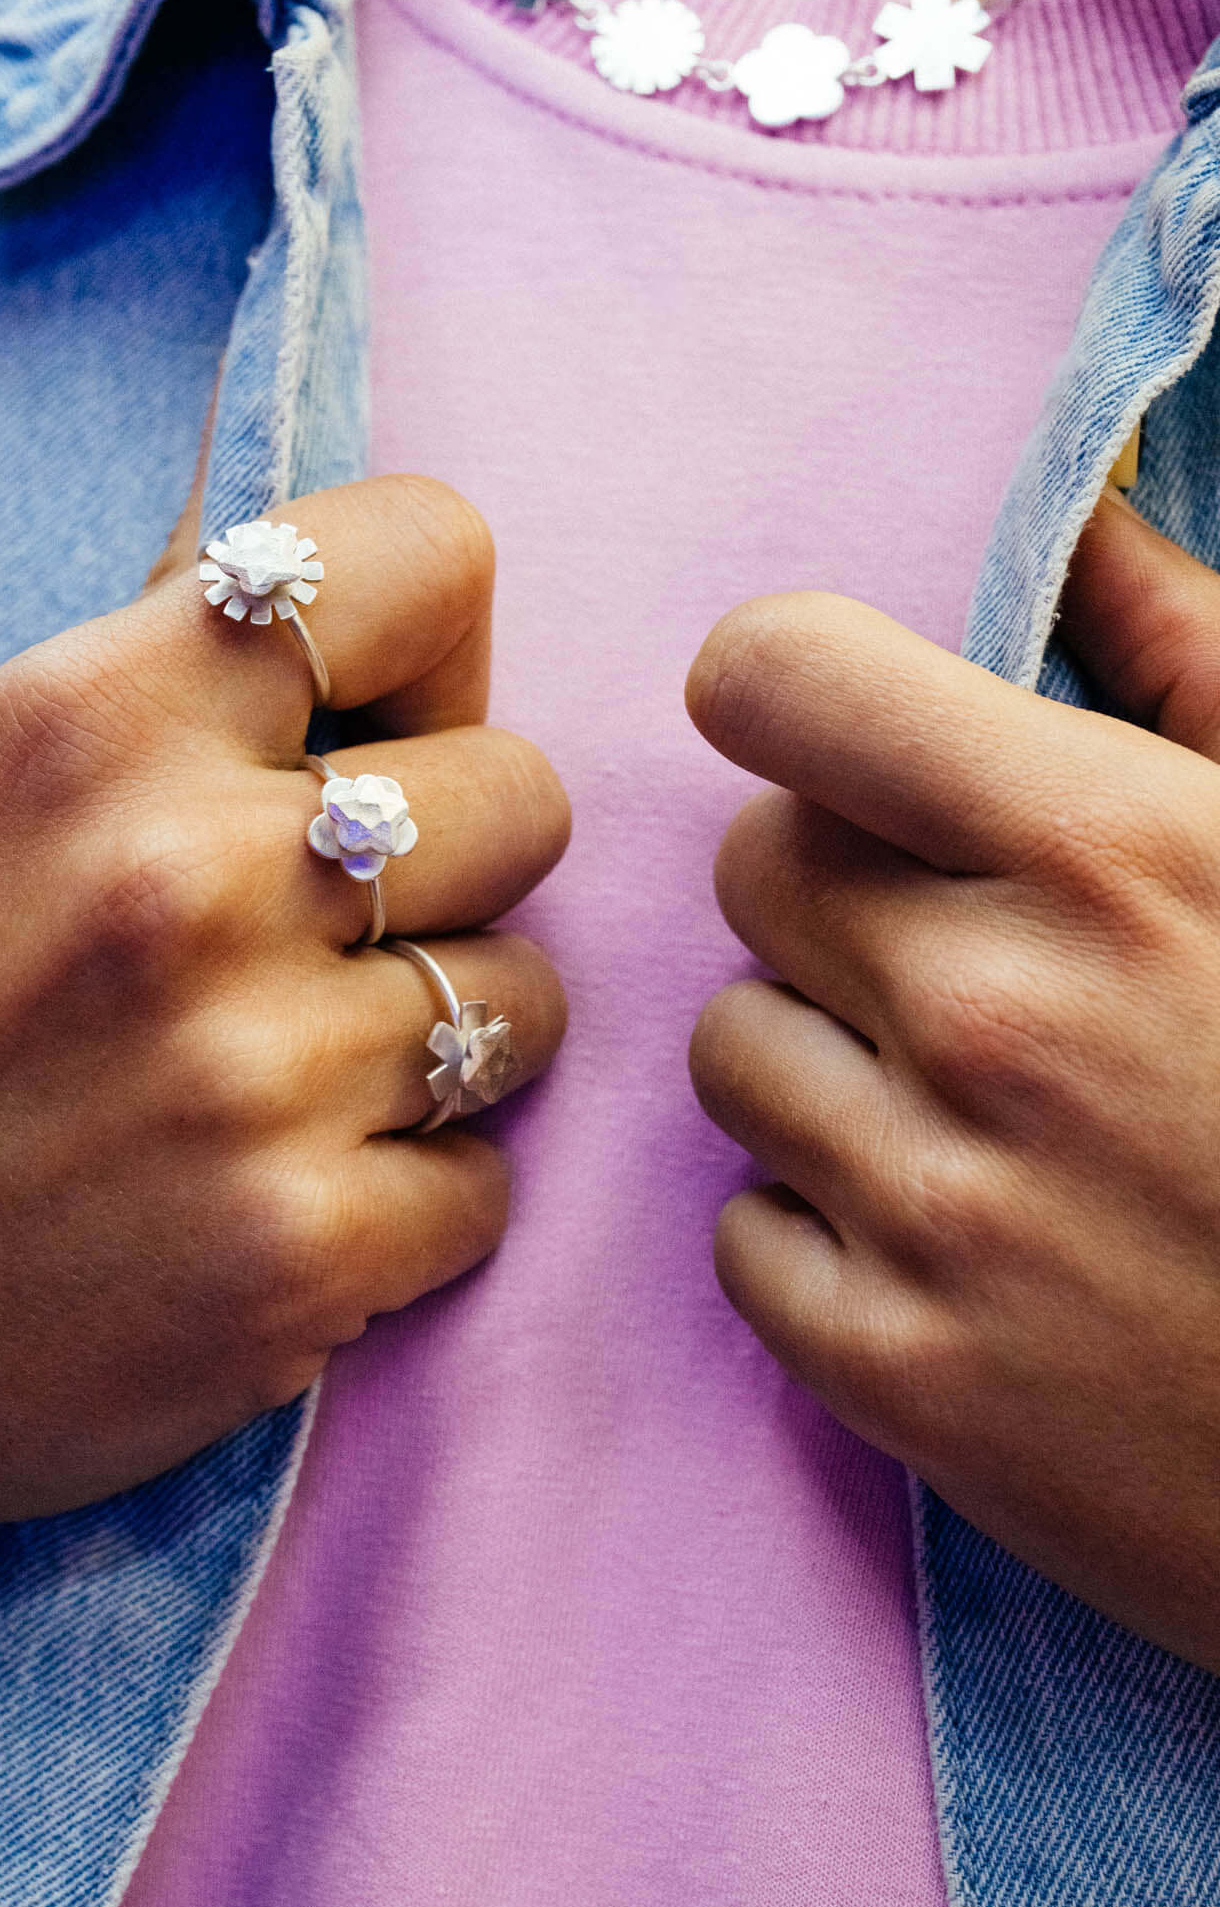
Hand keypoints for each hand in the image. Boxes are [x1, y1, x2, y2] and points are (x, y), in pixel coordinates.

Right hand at [0, 474, 567, 1568]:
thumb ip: (141, 668)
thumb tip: (286, 540)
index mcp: (90, 718)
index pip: (427, 559)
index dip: (428, 646)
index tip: (368, 723)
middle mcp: (185, 873)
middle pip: (524, 794)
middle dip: (453, 864)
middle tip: (328, 935)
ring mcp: (253, 1074)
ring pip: (525, 1001)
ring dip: (438, 1045)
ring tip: (293, 1081)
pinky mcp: (298, 1255)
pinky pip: (487, 1185)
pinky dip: (409, 1205)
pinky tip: (275, 1201)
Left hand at [683, 494, 1219, 1673]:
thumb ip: (1203, 670)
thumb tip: (1084, 530)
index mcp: (1114, 855)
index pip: (779, 683)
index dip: (803, 704)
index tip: (854, 751)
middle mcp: (997, 1016)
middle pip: (754, 866)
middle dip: (847, 893)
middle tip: (983, 962)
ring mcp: (935, 1208)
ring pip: (734, 1047)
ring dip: (835, 1064)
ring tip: (995, 1118)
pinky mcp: (899, 1376)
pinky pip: (742, 1234)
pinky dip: (832, 1235)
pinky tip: (974, 1248)